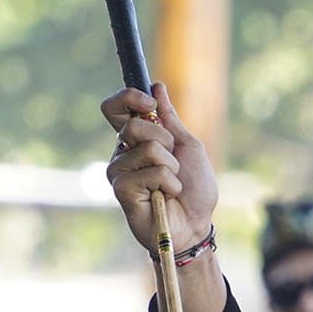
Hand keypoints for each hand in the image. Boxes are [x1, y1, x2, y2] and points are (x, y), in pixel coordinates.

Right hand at [101, 83, 215, 256]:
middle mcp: (122, 152)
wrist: (196, 225)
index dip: (129, 97)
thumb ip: (171, 119)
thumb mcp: (188, 147)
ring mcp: (119, 171)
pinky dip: (168, 182)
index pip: (115, 107)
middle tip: (173, 162)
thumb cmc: (194, 189)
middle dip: (164, 140)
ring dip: (171, 165)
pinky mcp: (121, 190)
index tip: (149, 101)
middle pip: (133, 124)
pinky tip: (167, 196)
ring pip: (146, 148)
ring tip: (172, 184)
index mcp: (136, 139)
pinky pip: (150, 171)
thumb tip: (157, 86)